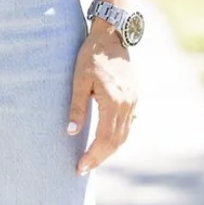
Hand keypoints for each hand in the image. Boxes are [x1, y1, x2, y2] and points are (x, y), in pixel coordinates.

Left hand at [67, 24, 137, 175]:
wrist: (112, 36)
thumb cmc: (92, 55)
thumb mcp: (79, 79)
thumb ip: (77, 106)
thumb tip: (71, 132)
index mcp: (113, 101)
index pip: (104, 139)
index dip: (93, 156)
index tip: (80, 167)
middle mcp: (126, 105)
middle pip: (115, 142)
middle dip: (100, 157)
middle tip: (83, 168)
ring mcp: (132, 101)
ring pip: (123, 136)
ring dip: (109, 150)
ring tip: (93, 159)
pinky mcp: (133, 97)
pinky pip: (127, 126)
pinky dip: (116, 138)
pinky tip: (105, 141)